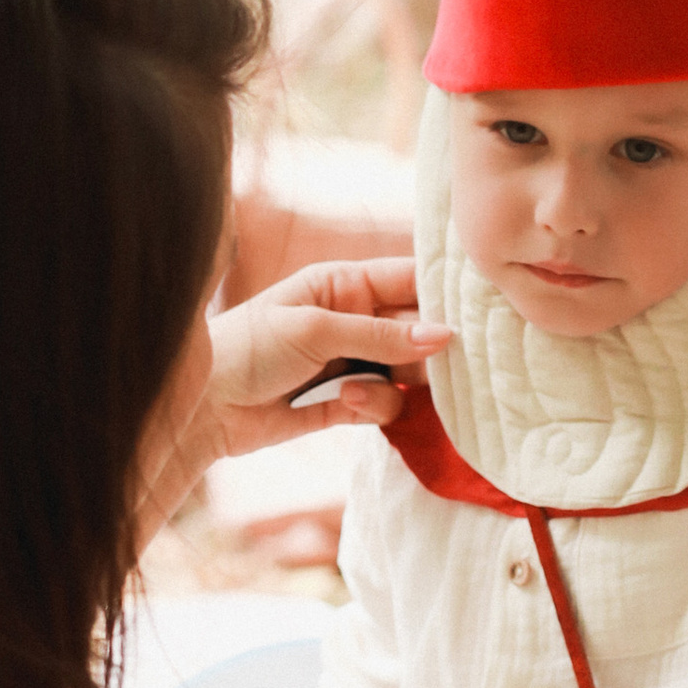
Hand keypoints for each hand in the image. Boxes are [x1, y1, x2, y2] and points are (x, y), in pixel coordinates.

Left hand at [204, 259, 453, 458]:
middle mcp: (355, 319)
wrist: (204, 408)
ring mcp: (354, 363)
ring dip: (396, 383)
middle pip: (418, 328)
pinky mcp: (348, 403)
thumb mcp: (315, 330)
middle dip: (433, 347)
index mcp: (344, 283)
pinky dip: (375, 408)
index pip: (409, 278)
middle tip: (454, 363)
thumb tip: (444, 335)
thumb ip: (381, 333)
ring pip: (409, 372)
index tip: (484, 306)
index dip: (445, 291)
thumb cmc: (248, 349)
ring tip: (358, 390)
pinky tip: (343, 405)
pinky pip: (388, 405)